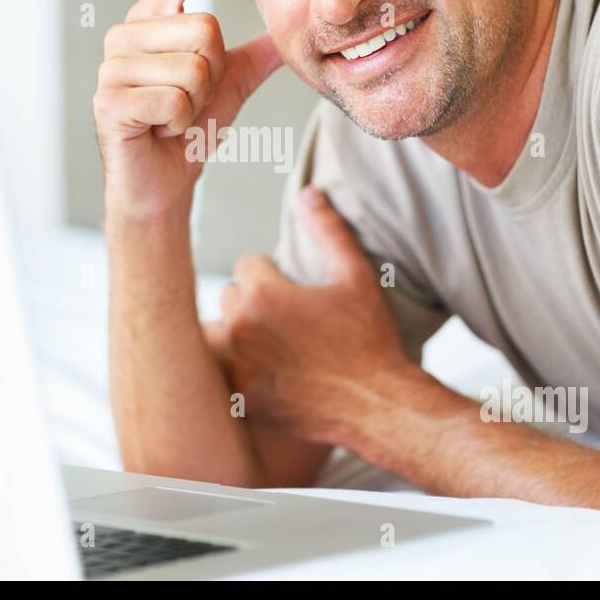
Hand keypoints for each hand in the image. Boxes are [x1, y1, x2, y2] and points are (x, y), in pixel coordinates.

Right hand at [94, 0, 282, 219]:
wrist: (160, 186)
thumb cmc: (188, 130)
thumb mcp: (229, 85)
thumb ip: (255, 54)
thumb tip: (289, 30)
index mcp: (156, 21)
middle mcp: (127, 33)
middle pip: (205, 28)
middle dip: (212, 75)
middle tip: (189, 100)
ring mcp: (113, 66)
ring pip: (193, 66)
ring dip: (197, 104)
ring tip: (175, 115)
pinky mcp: (109, 99)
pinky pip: (176, 98)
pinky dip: (181, 123)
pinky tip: (161, 130)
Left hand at [206, 186, 416, 443]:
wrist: (378, 405)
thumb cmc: (370, 339)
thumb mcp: (356, 277)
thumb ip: (328, 231)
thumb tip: (309, 193)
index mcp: (262, 292)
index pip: (247, 265)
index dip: (275, 276)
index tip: (297, 294)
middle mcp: (240, 327)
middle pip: (232, 297)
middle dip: (255, 303)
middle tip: (291, 322)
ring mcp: (237, 365)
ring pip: (221, 334)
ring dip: (240, 335)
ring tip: (276, 347)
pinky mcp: (239, 397)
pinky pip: (225, 371)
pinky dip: (241, 370)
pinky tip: (271, 375)